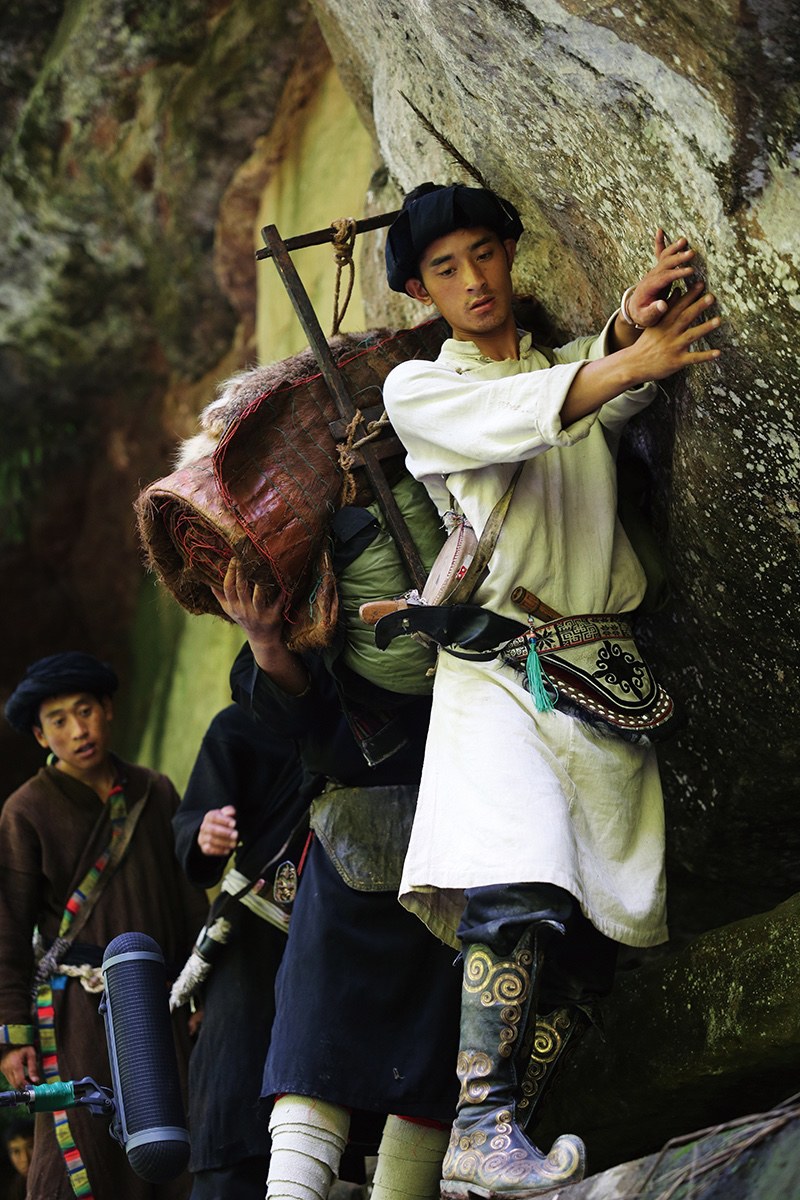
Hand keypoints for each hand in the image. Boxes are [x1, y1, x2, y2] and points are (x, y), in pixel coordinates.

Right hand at [0, 1045, 39, 1088]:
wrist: (8, 1048)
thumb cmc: (21, 1049)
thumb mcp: (30, 1053)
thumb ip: (33, 1066)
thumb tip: (35, 1080)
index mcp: (15, 1064)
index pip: (20, 1080)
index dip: (27, 1085)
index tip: (34, 1086)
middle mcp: (8, 1069)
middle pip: (16, 1084)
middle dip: (25, 1087)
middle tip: (33, 1085)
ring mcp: (5, 1072)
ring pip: (13, 1084)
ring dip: (21, 1086)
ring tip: (29, 1082)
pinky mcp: (4, 1073)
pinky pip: (11, 1081)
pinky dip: (18, 1083)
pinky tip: (24, 1080)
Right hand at [197, 806, 238, 856]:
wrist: (213, 832)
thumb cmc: (223, 821)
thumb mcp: (226, 814)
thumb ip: (229, 811)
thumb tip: (231, 813)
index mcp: (209, 817)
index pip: (214, 817)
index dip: (224, 821)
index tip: (234, 824)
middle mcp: (204, 827)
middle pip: (212, 829)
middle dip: (225, 833)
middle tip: (236, 835)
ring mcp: (203, 837)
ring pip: (211, 840)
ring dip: (224, 842)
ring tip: (234, 844)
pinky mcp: (204, 848)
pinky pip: (209, 850)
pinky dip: (219, 851)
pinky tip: (228, 851)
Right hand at [211, 559, 309, 694]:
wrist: (262, 639)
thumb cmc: (245, 619)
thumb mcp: (230, 610)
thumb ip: (220, 597)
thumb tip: (209, 582)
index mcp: (233, 607)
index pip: (228, 587)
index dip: (230, 573)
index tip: (234, 559)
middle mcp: (244, 610)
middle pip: (241, 589)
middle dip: (242, 572)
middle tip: (245, 557)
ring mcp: (259, 614)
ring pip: (258, 596)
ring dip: (259, 583)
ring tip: (261, 567)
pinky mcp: (273, 616)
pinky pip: (278, 603)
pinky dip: (281, 593)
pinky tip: (284, 582)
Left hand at [627, 230, 698, 327]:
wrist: (634, 309)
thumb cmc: (642, 315)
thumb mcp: (646, 318)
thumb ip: (653, 312)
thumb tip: (662, 305)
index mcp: (648, 288)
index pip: (664, 278)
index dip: (677, 273)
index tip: (689, 271)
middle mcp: (651, 276)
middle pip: (665, 264)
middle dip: (678, 258)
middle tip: (691, 253)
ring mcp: (654, 271)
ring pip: (664, 257)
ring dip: (674, 248)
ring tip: (684, 241)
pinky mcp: (658, 270)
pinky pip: (658, 254)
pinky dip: (659, 242)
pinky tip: (659, 231)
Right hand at [628, 279, 721, 379]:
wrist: (633, 364)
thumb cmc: (647, 343)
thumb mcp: (654, 323)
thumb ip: (668, 307)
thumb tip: (678, 290)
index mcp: (664, 323)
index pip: (678, 307)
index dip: (689, 296)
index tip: (700, 285)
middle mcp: (669, 333)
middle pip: (685, 318)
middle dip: (698, 307)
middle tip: (711, 297)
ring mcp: (673, 348)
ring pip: (691, 336)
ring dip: (705, 328)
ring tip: (718, 320)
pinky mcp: (677, 361)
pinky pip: (693, 358)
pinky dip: (706, 356)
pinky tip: (718, 353)